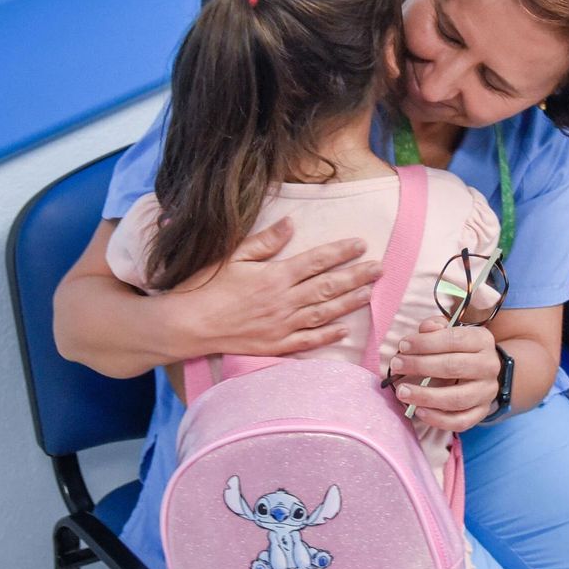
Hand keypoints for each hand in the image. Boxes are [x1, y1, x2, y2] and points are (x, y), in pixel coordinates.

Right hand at [175, 218, 382, 355]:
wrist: (189, 325)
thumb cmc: (206, 286)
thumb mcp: (233, 256)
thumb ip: (265, 241)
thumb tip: (291, 223)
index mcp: (275, 276)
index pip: (317, 261)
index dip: (341, 252)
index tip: (361, 244)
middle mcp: (284, 301)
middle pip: (328, 287)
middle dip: (357, 276)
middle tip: (379, 269)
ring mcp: (282, 326)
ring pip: (324, 313)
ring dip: (350, 303)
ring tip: (370, 293)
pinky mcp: (276, 345)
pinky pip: (308, 341)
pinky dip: (328, 336)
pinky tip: (345, 330)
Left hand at [385, 317, 498, 430]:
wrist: (483, 370)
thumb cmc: (459, 348)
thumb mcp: (450, 331)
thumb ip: (436, 327)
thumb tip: (425, 329)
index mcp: (482, 340)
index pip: (454, 339)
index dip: (426, 342)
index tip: (403, 345)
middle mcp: (489, 366)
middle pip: (453, 367)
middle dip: (420, 366)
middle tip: (396, 365)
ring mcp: (487, 391)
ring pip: (456, 398)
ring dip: (426, 396)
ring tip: (402, 391)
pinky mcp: (481, 412)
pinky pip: (461, 421)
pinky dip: (438, 419)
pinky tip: (419, 411)